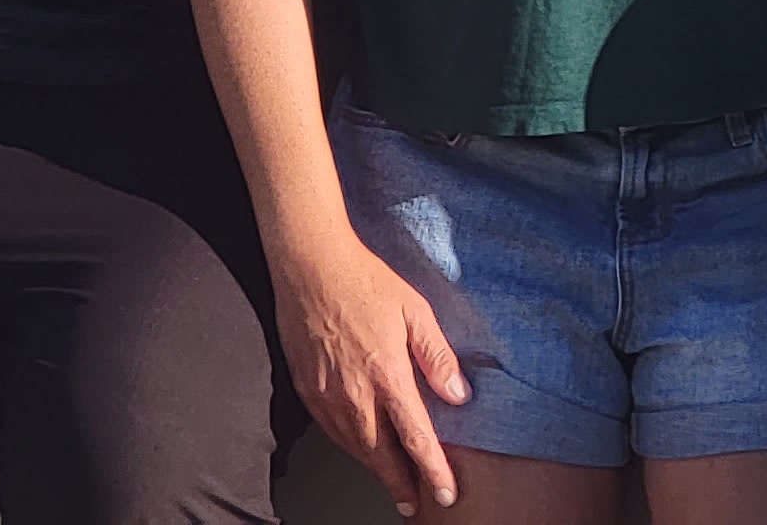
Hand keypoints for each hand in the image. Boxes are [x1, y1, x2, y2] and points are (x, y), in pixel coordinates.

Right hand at [272, 233, 469, 515]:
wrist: (310, 266)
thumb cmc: (364, 282)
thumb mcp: (415, 310)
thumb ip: (437, 356)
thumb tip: (458, 396)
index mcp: (387, 373)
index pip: (416, 437)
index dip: (433, 469)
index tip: (446, 492)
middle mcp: (355, 393)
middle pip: (383, 456)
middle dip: (402, 485)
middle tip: (416, 504)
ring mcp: (327, 395)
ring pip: (356, 448)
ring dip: (377, 470)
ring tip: (394, 484)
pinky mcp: (307, 391)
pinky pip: (332, 432)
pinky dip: (351, 448)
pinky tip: (362, 449)